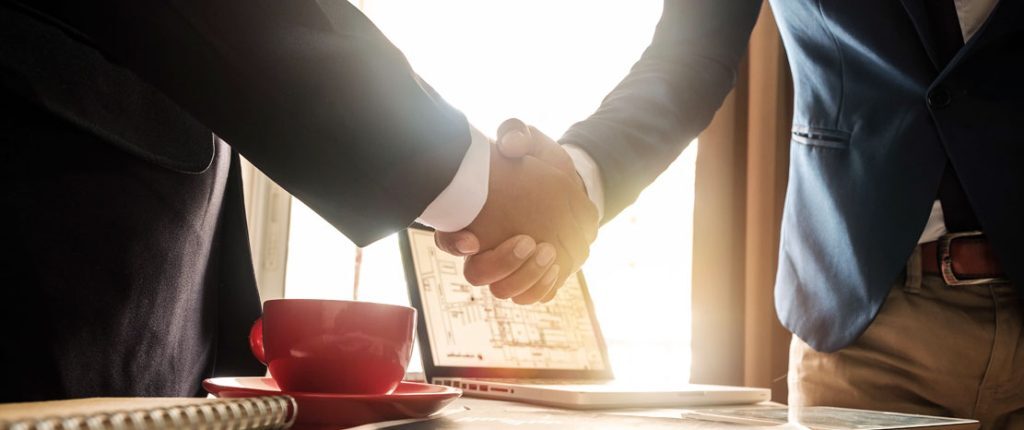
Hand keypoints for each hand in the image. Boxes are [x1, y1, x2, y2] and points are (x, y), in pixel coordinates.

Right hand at [436, 119, 597, 303]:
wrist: (570, 187)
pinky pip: (531, 297)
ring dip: (525, 277)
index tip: (472, 239)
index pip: (448, 238)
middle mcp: (485, 249)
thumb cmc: (539, 164)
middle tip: (527, 241)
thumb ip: (516, 134)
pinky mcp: (533, 277)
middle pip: (477, 274)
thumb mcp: (528, 142)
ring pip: (503, 291)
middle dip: (501, 263)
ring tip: (548, 252)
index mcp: (473, 218)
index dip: (454, 242)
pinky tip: (556, 267)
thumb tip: (510, 145)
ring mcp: (509, 267)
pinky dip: (542, 288)